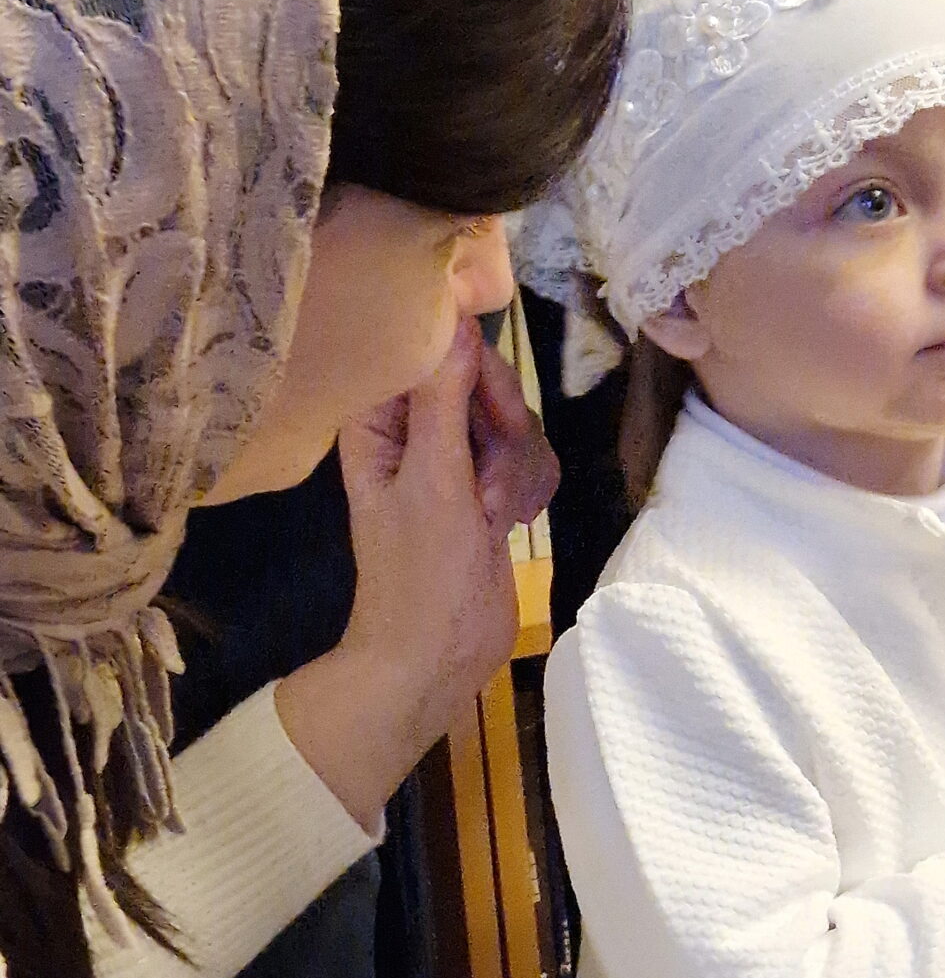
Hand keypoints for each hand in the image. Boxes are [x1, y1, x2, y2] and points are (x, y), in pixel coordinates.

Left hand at [275, 320, 558, 830]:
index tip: (495, 416)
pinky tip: (512, 524)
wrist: (436, 658)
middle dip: (505, 431)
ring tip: (497, 516)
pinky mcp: (490, 487)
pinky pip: (531, 456)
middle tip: (493, 484)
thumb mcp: (433, 481)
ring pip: (517, 421)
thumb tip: (458, 319)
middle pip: (486, 380)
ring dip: (520, 468)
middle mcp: (417, 429)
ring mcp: (457, 459)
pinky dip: (531, 488)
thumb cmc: (419, 575)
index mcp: (381, 419)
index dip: (475, 372)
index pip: (437, 349)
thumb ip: (444, 398)